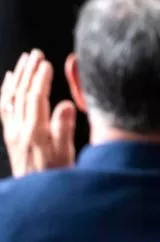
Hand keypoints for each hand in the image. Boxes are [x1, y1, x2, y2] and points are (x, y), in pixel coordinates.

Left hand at [0, 50, 76, 176]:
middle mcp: (20, 129)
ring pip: (11, 98)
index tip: (46, 63)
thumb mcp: (66, 153)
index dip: (40, 79)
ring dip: (18, 76)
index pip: (35, 98)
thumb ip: (64, 128)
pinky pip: (4, 107)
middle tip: (35, 53)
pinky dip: (6, 90)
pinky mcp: (11, 134)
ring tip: (24, 59)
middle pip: (21, 94)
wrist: (36, 193)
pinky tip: (9, 79)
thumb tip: (66, 104)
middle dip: (28, 71)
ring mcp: (13, 131)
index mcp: (35, 132)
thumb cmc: (56, 174)